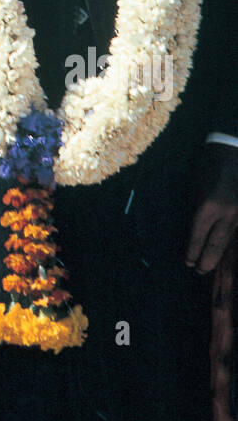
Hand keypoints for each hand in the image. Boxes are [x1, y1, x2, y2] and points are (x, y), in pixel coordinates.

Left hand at [186, 146, 237, 273]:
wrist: (232, 149)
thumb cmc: (209, 167)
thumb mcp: (197, 189)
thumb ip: (198, 212)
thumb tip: (194, 234)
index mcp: (209, 205)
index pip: (198, 237)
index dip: (193, 252)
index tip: (188, 262)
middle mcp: (227, 213)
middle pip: (216, 246)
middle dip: (207, 261)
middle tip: (199, 271)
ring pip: (230, 242)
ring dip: (220, 256)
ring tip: (210, 266)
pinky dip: (232, 245)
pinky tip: (226, 254)